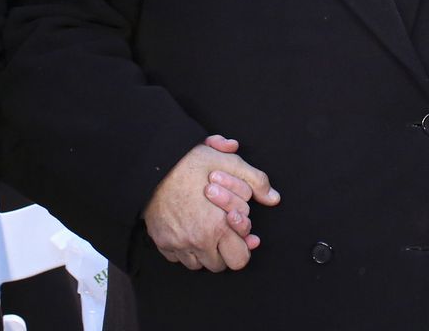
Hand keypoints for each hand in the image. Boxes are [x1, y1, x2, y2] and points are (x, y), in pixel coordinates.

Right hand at [144, 135, 279, 272]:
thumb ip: (256, 182)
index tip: (237, 232)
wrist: (154, 164)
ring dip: (204, 252)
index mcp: (218, 226)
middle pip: (220, 265)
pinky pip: (178, 258)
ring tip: (204, 230)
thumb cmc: (192, 163)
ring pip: (198, 264)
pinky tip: (187, 230)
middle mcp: (198, 241)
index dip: (242, 246)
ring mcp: (178, 244)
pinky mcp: (162, 242)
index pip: (240, 259)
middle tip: (222, 233)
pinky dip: (184, 249)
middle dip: (225, 252)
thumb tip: (274, 198)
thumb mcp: (230, 164)